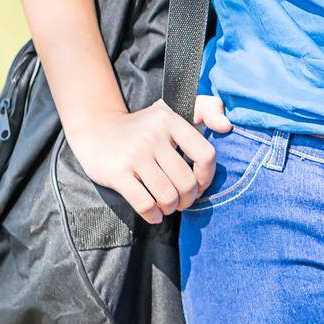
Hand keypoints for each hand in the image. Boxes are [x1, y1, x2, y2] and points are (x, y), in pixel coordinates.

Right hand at [66, 89, 233, 222]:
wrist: (96, 130)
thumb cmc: (142, 126)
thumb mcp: (172, 110)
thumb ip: (207, 108)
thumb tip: (227, 126)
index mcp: (170, 120)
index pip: (205, 155)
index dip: (207, 178)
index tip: (199, 184)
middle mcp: (153, 134)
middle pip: (187, 182)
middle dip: (188, 199)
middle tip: (182, 200)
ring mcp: (134, 154)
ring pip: (167, 196)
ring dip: (171, 208)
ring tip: (168, 205)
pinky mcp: (117, 172)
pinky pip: (145, 204)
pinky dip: (153, 215)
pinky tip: (154, 213)